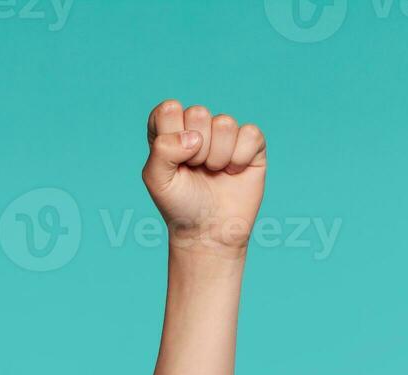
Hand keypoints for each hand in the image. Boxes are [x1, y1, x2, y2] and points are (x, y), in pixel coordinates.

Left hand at [141, 100, 266, 254]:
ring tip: (213, 172)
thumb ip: (162, 151)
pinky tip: (233, 172)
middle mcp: (197, 128)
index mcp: (170, 132)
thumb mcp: (157, 181)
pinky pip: (251, 134)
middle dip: (195, 149)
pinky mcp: (251, 144)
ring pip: (225, 123)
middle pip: (198, 112)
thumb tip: (194, 137)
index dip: (171, 135)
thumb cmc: (180, 206)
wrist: (208, 232)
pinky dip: (240, 158)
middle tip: (195, 169)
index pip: (168, 109)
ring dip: (217, 156)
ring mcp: (225, 135)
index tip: (173, 161)